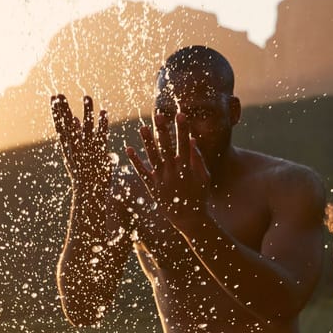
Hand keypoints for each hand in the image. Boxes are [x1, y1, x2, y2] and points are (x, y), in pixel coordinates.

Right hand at [51, 94, 111, 197]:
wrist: (88, 194)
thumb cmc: (82, 174)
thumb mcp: (74, 154)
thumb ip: (74, 135)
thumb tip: (72, 119)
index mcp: (68, 149)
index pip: (60, 126)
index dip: (56, 112)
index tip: (53, 98)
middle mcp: (75, 148)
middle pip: (68, 125)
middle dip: (64, 110)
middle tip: (60, 94)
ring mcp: (86, 151)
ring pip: (86, 128)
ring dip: (87, 113)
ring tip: (87, 97)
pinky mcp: (99, 154)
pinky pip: (101, 137)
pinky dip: (103, 125)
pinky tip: (104, 113)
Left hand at [126, 112, 209, 226]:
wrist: (189, 219)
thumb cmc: (199, 196)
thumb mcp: (204, 177)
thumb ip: (198, 159)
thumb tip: (192, 139)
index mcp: (187, 167)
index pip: (184, 143)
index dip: (182, 128)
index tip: (180, 114)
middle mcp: (173, 171)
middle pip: (167, 146)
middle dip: (163, 130)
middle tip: (158, 115)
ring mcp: (162, 179)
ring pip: (153, 156)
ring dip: (147, 142)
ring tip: (142, 127)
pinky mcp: (152, 187)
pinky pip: (141, 172)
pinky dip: (134, 161)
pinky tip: (128, 149)